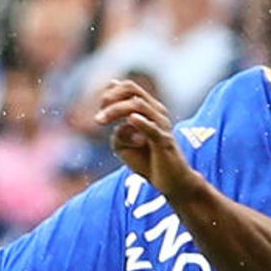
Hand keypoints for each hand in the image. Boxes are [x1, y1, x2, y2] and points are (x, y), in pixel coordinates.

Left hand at [94, 80, 198, 195]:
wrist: (171, 182)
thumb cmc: (148, 162)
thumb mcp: (124, 147)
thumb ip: (118, 133)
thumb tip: (121, 125)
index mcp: (149, 109)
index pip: (129, 88)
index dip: (110, 94)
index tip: (99, 109)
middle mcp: (157, 112)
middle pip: (132, 91)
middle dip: (111, 99)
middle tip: (98, 117)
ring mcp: (162, 125)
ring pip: (137, 106)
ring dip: (115, 110)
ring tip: (101, 121)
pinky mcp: (164, 141)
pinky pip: (152, 128)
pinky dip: (141, 123)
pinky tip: (131, 119)